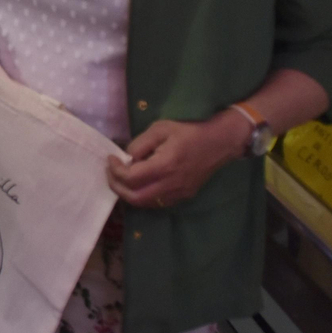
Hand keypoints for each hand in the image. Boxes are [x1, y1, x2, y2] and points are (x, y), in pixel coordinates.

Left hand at [106, 112, 250, 208]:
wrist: (220, 141)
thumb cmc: (190, 130)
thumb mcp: (160, 129)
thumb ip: (139, 144)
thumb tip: (126, 158)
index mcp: (165, 166)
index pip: (131, 178)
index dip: (116, 170)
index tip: (111, 158)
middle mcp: (172, 184)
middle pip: (135, 198)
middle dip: (117, 187)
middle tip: (111, 173)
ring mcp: (179, 193)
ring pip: (146, 203)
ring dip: (129, 193)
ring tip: (122, 178)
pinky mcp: (184, 195)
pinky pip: (158, 202)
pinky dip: (143, 196)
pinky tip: (139, 183)